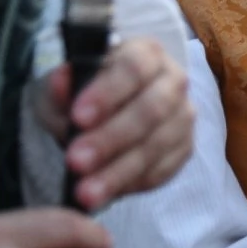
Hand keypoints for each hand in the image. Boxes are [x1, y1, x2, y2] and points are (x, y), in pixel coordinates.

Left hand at [32, 37, 193, 210]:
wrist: (103, 114)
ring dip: (121, 171)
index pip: (134, 68)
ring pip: (158, 145)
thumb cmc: (82, 95)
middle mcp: (173, 82)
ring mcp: (183, 117)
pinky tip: (106, 194)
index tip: (77, 117)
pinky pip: (164, 170)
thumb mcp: (63, 87)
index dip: (108, 93)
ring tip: (85, 192)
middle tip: (75, 161)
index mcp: (146, 54)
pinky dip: (133, 183)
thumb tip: (62, 81)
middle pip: (152, 109)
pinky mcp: (185, 149)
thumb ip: (61, 86)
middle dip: (112, 138)